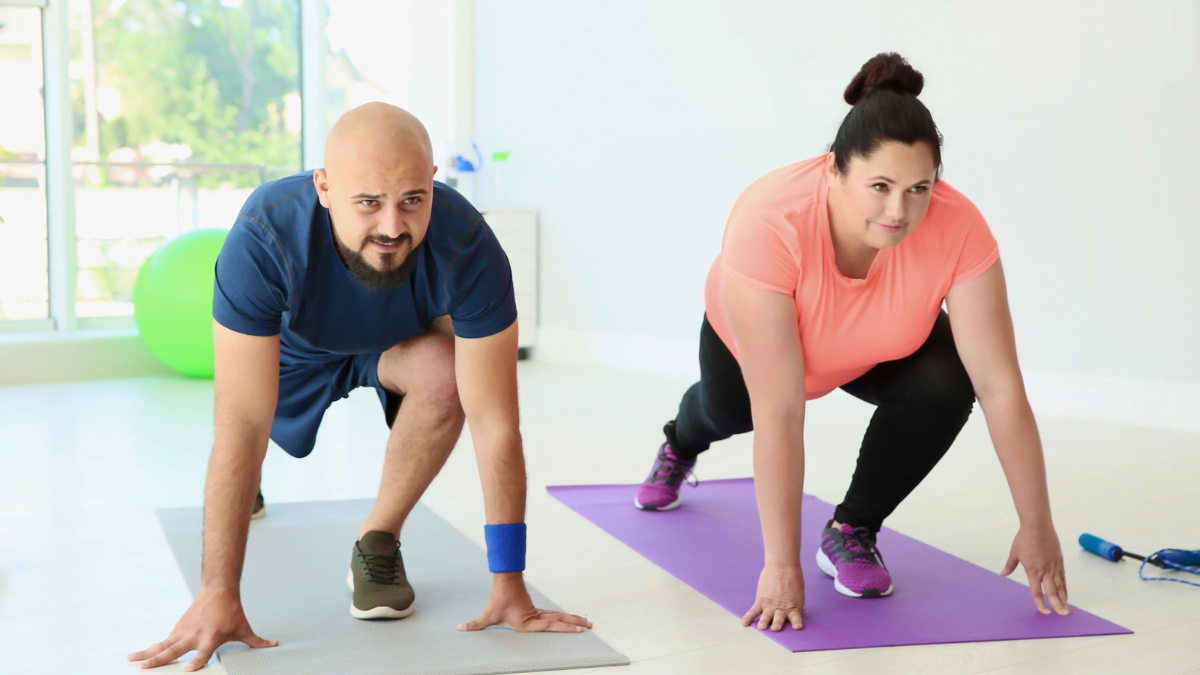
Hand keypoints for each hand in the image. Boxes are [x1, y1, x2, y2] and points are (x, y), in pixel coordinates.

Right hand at [127, 588, 276, 670]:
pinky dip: (151, 648)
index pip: (203, 654)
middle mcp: (194, 635)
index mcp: (211, 638)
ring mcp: (183, 631)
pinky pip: (163, 641)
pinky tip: (138, 655)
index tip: (187, 671)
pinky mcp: (178, 628)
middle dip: (158, 660)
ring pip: (162, 645)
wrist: (219, 589)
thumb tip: (275, 645)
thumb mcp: (244, 628)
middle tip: (143, 669)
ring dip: (146, 653)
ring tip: (130, 660)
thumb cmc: (232, 611)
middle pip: (173, 650)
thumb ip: (257, 641)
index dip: (196, 663)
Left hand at [457, 573, 592, 632]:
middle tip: (590, 627)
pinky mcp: (537, 610)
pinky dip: (566, 617)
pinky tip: (572, 620)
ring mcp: (539, 612)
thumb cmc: (498, 599)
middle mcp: (536, 617)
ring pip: (560, 616)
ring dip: (574, 619)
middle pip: (560, 620)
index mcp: (528, 622)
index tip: (578, 630)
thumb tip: (459, 628)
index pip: (550, 626)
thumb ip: (475, 624)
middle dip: (576, 624)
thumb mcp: (487, 615)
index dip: (565, 628)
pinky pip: (555, 615)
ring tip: (588, 623)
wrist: (505, 580)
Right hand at [741, 563, 803, 630]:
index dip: (796, 623)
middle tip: (775, 628)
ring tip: (761, 627)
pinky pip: (754, 610)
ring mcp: (770, 604)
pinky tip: (744, 623)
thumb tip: (800, 610)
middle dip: (777, 624)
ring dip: (764, 621)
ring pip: (766, 616)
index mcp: (793, 606)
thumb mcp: (798, 592)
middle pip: (779, 618)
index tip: (797, 627)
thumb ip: (795, 603)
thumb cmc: (793, 577)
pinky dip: (749, 617)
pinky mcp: (760, 600)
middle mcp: (781, 608)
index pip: (795, 618)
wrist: (782, 565)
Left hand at [1002, 522, 1069, 615]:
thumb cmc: (1024, 538)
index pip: (1036, 592)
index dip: (1040, 603)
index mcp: (1033, 571)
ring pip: (1060, 586)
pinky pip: (1063, 577)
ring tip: (1067, 609)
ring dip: (1064, 598)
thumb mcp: (1014, 553)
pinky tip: (1066, 593)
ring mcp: (1054, 566)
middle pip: (1052, 592)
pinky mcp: (1059, 561)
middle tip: (1062, 615)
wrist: (1038, 526)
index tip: (1045, 612)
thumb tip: (1003, 574)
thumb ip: (1010, 566)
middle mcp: (1045, 571)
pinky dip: (1065, 586)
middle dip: (1057, 605)